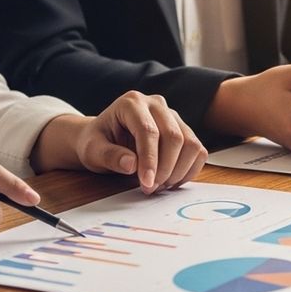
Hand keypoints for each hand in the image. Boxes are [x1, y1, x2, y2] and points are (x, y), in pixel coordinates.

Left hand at [33, 92, 206, 193]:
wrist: (104, 138)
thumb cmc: (97, 142)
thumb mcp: (92, 150)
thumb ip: (109, 156)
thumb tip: (131, 164)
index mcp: (131, 103)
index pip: (148, 130)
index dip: (150, 160)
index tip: (147, 183)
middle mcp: (156, 104)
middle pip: (174, 136)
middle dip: (165, 168)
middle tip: (151, 188)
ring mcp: (173, 116)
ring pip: (190, 143)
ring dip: (179, 171)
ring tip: (160, 186)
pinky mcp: (184, 129)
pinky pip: (198, 150)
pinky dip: (189, 170)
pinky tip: (171, 181)